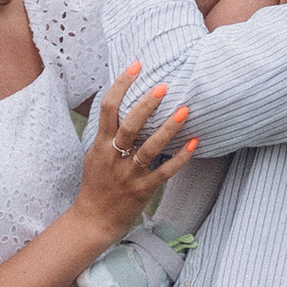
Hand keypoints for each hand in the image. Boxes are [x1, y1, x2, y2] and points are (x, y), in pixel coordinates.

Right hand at [72, 63, 193, 247]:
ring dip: (168, 129)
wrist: (92, 220)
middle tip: (163, 87)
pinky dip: (180, 158)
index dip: (121, 85)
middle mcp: (113, 157)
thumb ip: (108, 134)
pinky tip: (194, 144)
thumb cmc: (96, 184)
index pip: (108, 108)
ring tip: (184, 111)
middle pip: (129, 125)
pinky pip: (164, 172)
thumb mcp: (95, 155)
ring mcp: (128, 174)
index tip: (136, 66)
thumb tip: (123, 106)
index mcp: (101, 144)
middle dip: (146, 105)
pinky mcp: (143, 190)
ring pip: (149, 148)